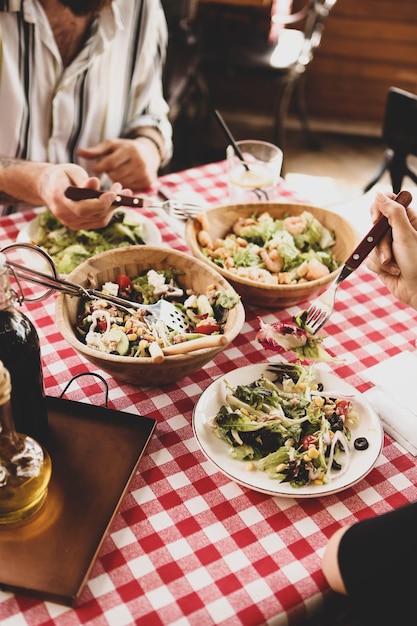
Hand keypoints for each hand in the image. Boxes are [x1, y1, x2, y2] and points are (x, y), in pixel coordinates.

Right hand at [39, 163, 132, 229]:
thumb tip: (96, 183)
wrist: (48, 187)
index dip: (99, 203)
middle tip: (126, 191)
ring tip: (123, 191)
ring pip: (100, 219)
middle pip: (95, 215)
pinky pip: (99, 221)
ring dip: (115, 206)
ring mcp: (72, 223)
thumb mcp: (70, 171)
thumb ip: (82, 179)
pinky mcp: (80, 225)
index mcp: (59, 200)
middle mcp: (64, 215)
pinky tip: (116, 199)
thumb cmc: (61, 175)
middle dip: (113, 204)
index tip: (112, 193)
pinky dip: (110, 210)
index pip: (82, 208)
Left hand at [77, 137, 160, 189]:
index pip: (109, 163)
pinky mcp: (147, 181)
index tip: (96, 168)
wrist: (149, 154)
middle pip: (115, 175)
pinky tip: (126, 177)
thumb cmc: (124, 149)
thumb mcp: (111, 146)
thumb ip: (95, 151)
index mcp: (128, 150)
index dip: (100, 167)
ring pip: (122, 183)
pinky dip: (125, 184)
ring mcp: (144, 172)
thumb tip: (78, 152)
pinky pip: (130, 188)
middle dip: (109, 174)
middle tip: (110, 169)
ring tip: (118, 172)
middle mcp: (138, 161)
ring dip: (116, 180)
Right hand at [366, 191, 416, 308]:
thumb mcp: (406, 234)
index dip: (378, 209)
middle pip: (375, 227)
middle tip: (391, 251)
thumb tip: (379, 194)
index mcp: (408, 221)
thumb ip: (393, 213)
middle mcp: (397, 232)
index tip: (376, 220)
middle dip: (381, 243)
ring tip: (395, 266)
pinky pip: (369, 259)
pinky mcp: (381, 262)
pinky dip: (379, 267)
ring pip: (370, 245)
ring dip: (381, 258)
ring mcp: (388, 247)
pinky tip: (392, 272)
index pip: (387, 203)